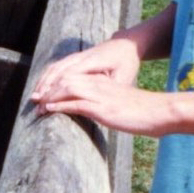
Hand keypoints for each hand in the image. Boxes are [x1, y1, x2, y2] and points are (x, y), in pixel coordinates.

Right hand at [29, 35, 141, 102]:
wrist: (126, 44)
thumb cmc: (127, 63)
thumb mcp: (125, 77)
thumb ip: (109, 88)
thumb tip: (98, 100)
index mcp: (92, 61)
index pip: (68, 76)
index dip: (55, 89)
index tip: (46, 102)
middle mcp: (81, 56)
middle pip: (57, 71)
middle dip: (45, 87)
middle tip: (36, 103)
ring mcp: (76, 55)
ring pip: (54, 67)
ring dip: (43, 82)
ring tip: (35, 97)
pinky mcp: (75, 57)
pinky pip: (57, 66)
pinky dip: (47, 76)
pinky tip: (42, 87)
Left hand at [32, 71, 171, 135]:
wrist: (160, 111)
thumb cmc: (143, 111)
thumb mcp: (119, 105)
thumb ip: (105, 105)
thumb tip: (94, 114)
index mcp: (101, 83)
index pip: (72, 78)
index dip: (55, 86)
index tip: (43, 96)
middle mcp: (98, 85)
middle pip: (65, 80)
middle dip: (47, 90)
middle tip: (33, 102)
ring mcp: (100, 95)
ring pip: (67, 89)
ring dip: (49, 98)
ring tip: (38, 107)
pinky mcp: (102, 108)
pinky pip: (76, 103)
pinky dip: (60, 105)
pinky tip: (50, 110)